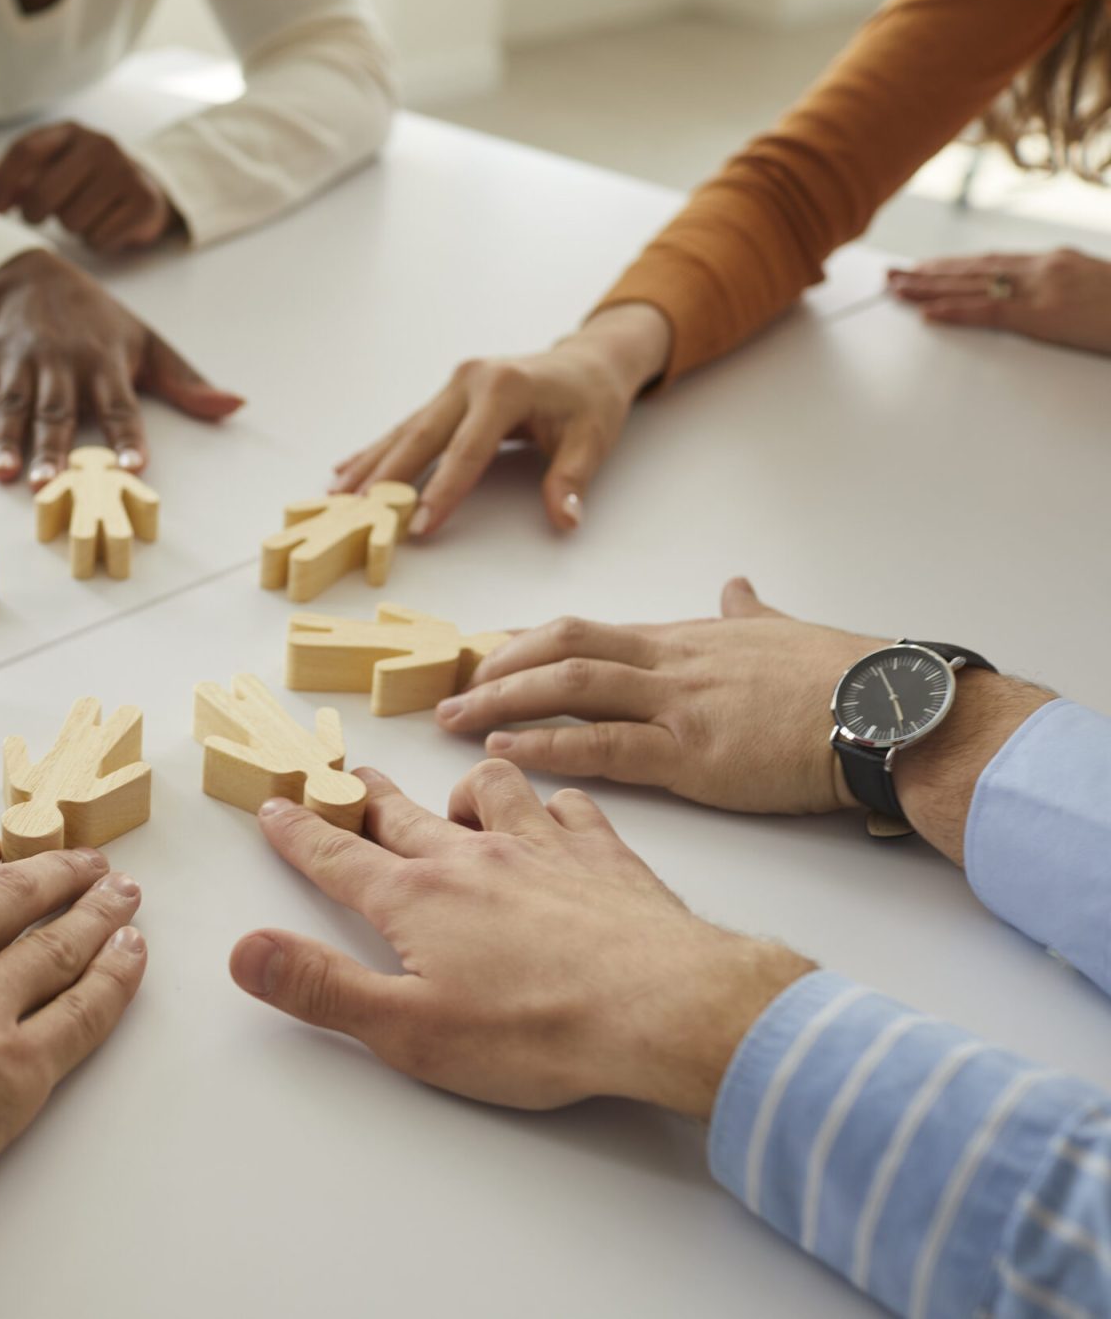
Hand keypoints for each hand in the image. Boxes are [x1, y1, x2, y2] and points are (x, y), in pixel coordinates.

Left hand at [0, 122, 178, 253]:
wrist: (145, 188)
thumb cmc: (85, 182)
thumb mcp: (52, 169)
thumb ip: (19, 180)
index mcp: (69, 131)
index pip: (24, 150)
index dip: (0, 182)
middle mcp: (99, 145)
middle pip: (43, 194)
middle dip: (34, 214)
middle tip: (40, 216)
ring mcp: (124, 171)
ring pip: (72, 221)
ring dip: (71, 229)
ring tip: (83, 215)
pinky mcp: (142, 201)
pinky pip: (98, 238)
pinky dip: (96, 241)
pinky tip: (104, 226)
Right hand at [0, 250, 242, 486]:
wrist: (40, 274)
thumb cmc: (100, 322)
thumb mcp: (148, 343)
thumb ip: (188, 382)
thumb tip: (235, 406)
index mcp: (104, 363)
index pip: (120, 406)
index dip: (127, 438)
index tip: (134, 469)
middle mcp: (61, 363)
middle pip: (58, 412)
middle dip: (53, 449)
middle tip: (47, 486)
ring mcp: (20, 360)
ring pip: (13, 404)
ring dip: (6, 440)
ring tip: (3, 474)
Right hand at [230, 764, 815, 1117]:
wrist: (663, 1005)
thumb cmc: (537, 1029)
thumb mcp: (407, 1029)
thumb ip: (320, 986)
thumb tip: (244, 951)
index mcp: (416, 899)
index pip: (338, 857)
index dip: (299, 832)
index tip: (275, 805)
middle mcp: (470, 856)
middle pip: (402, 815)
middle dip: (366, 797)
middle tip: (347, 778)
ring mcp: (540, 847)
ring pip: (488, 790)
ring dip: (460, 791)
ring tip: (452, 802)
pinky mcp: (603, 854)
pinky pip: (568, 805)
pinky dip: (551, 804)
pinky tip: (553, 817)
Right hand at [332, 303, 670, 536]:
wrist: (587, 360)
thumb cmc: (590, 399)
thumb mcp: (591, 438)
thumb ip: (571, 479)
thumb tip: (565, 520)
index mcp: (504, 389)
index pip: (467, 451)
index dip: (443, 491)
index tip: (418, 526)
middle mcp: (470, 382)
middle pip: (420, 438)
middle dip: (386, 479)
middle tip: (355, 514)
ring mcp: (452, 386)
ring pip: (404, 432)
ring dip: (369, 466)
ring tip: (336, 497)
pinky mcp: (445, 396)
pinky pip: (405, 427)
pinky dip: (376, 451)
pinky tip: (345, 469)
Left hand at [437, 578, 1053, 858]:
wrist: (890, 710)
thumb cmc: (845, 677)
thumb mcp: (784, 631)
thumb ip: (749, 613)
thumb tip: (738, 586)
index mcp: (684, 639)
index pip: (585, 632)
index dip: (527, 644)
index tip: (483, 657)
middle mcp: (668, 663)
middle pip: (560, 650)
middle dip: (497, 669)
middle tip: (449, 691)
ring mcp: (676, 705)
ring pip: (567, 689)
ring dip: (501, 703)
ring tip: (453, 721)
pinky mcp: (691, 753)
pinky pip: (602, 746)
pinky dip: (546, 746)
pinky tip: (505, 753)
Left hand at [888, 248, 1110, 354]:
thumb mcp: (1097, 291)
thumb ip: (1066, 292)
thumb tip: (1047, 303)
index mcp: (1057, 261)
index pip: (993, 261)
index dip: (954, 264)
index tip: (924, 267)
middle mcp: (1045, 267)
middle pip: (974, 267)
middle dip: (930, 271)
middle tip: (892, 275)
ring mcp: (1044, 288)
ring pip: (972, 284)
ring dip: (929, 287)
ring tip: (895, 289)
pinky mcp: (1045, 315)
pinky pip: (990, 311)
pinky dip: (955, 310)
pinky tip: (926, 313)